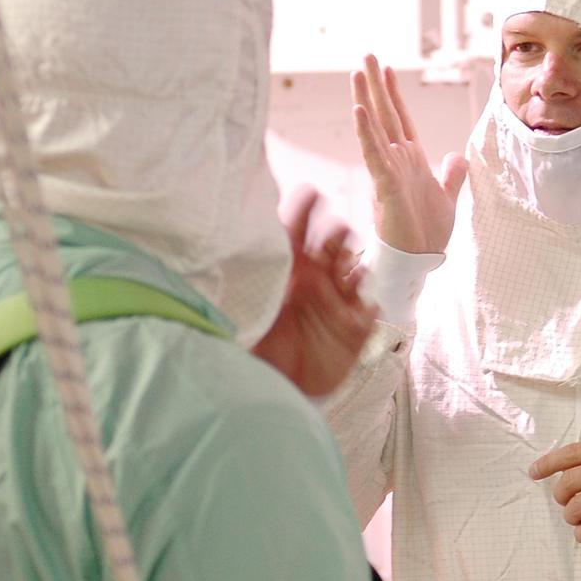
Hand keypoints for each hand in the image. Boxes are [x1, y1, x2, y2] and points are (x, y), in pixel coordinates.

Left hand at [251, 190, 379, 396]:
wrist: (283, 388)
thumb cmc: (262, 350)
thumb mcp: (245, 318)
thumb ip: (241, 293)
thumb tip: (213, 268)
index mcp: (289, 275)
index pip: (296, 236)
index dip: (304, 213)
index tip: (310, 193)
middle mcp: (315, 284)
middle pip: (330, 248)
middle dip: (335, 236)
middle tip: (334, 233)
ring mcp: (337, 305)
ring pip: (353, 274)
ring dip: (353, 268)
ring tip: (349, 269)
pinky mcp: (354, 330)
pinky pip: (367, 312)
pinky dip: (367, 307)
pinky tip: (362, 307)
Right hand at [351, 54, 467, 253]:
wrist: (419, 261)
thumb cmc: (427, 234)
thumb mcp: (448, 197)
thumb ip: (451, 175)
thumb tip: (456, 155)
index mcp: (410, 160)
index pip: (401, 119)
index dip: (394, 94)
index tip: (387, 69)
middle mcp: (396, 161)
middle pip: (384, 115)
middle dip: (376, 86)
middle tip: (365, 57)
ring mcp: (389, 171)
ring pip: (375, 128)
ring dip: (366, 100)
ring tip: (357, 73)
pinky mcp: (385, 185)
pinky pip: (374, 154)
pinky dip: (366, 132)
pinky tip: (359, 110)